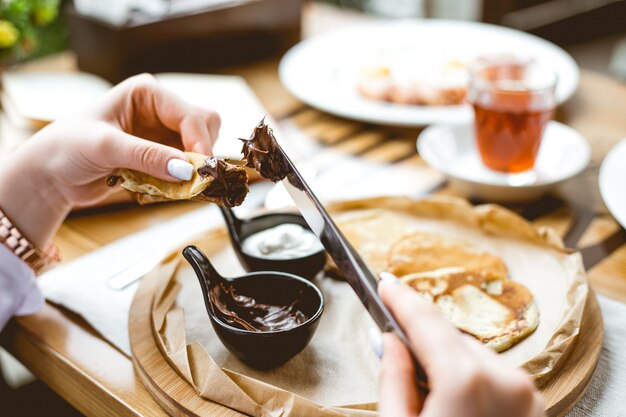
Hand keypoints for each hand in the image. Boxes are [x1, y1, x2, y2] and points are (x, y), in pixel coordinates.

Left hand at [0, 74, 219, 249]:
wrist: (50, 176)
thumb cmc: (67, 148)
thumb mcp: (105, 148)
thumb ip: (147, 156)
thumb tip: (186, 170)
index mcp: (147, 94)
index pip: (190, 115)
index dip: (200, 141)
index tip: (201, 168)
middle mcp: (159, 110)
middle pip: (205, 128)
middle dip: (201, 153)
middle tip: (193, 179)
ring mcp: (162, 134)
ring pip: (200, 150)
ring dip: (192, 170)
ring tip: (171, 185)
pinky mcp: (161, 157)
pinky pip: (187, 169)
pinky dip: (182, 182)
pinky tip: (164, 188)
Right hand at [377, 279, 545, 416]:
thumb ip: (393, 378)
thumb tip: (390, 342)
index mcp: (466, 382)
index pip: (425, 321)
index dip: (401, 298)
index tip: (386, 285)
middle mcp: (505, 381)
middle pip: (451, 339)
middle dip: (423, 341)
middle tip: (394, 348)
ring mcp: (526, 395)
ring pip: (474, 357)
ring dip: (449, 365)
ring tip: (429, 398)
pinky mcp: (535, 408)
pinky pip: (496, 378)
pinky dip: (473, 382)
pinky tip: (456, 405)